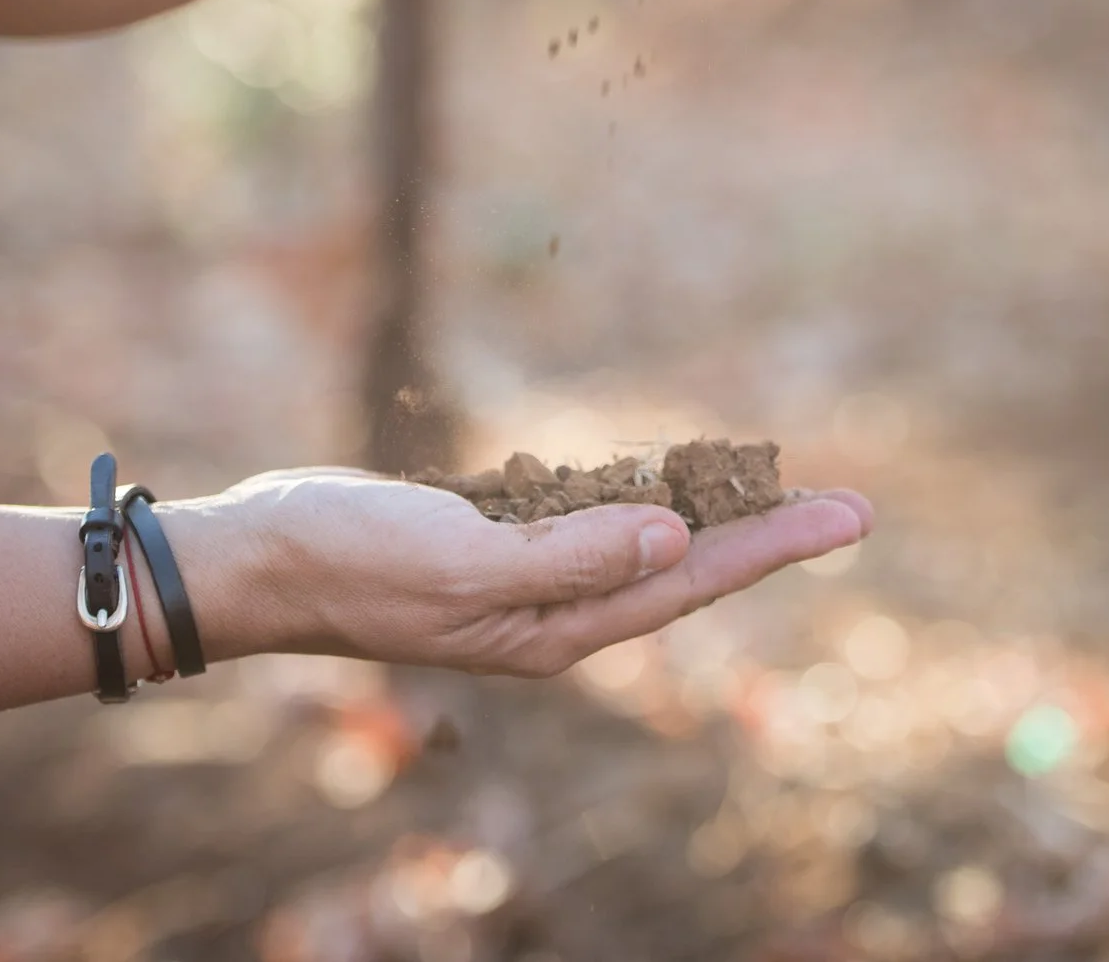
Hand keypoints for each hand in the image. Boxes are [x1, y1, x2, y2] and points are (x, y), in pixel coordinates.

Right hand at [163, 468, 870, 676]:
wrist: (258, 558)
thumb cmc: (352, 559)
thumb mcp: (464, 561)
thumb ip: (570, 554)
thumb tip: (673, 536)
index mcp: (556, 628)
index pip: (692, 580)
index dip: (775, 546)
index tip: (850, 516)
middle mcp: (552, 611)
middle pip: (684, 567)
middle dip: (766, 535)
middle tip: (849, 507)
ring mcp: (522, 578)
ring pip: (640, 543)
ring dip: (710, 516)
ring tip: (776, 489)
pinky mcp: (492, 542)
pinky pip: (585, 520)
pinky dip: (634, 497)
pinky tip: (663, 481)